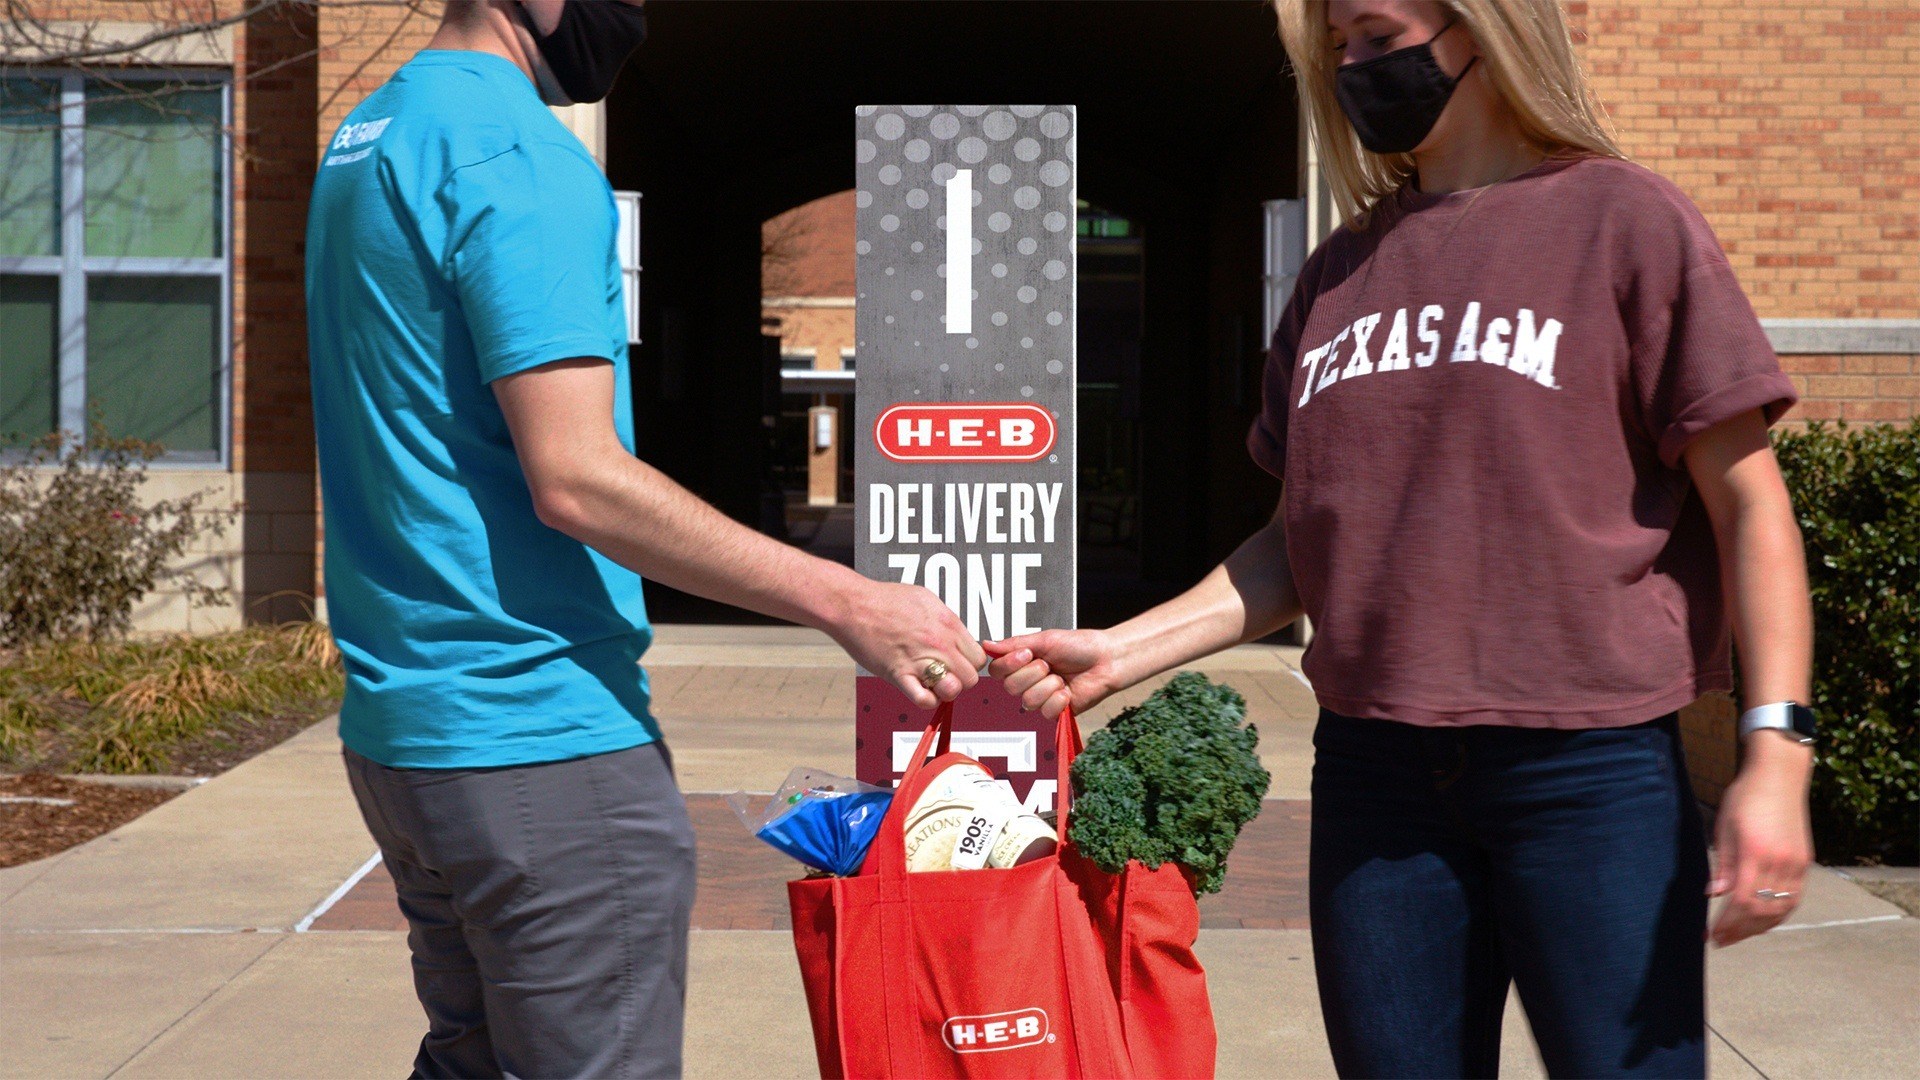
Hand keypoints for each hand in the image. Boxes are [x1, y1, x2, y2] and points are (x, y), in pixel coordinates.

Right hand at [831, 579, 984, 708]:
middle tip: (945, 674)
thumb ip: (945, 620)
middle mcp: (939, 643)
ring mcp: (920, 660)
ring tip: (933, 683)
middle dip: (960, 680)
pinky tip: (919, 690)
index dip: (969, 664)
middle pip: (971, 677)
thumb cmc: (885, 599)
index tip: (957, 663)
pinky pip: (924, 699)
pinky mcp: (899, 674)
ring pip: (954, 690)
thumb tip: (955, 634)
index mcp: (948, 624)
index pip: (978, 657)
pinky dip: (926, 700)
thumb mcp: (926, 599)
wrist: (854, 604)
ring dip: (945, 691)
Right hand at [981, 628, 1124, 718]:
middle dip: (1033, 673)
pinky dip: (1059, 699)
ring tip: (1062, 678)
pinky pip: (1045, 712)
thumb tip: (985, 644)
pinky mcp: (1055, 713)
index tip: (1027, 654)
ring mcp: (1041, 698)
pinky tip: (1068, 691)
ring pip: (1028, 701)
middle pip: (1010, 687)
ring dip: (1048, 686)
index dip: (1008, 665)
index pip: (996, 671)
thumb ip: (1014, 644)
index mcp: (1022, 664)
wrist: (1106, 659)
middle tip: (1050, 665)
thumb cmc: (1078, 646)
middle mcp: (1028, 682)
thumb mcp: (1044, 640)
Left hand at [1708, 732, 1814, 946]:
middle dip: (1739, 931)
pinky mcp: (1804, 862)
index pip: (1742, 901)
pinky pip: (1793, 899)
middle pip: (1762, 911)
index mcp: (1756, 852)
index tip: (1710, 935)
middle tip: (1718, 941)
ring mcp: (1796, 864)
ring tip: (1736, 935)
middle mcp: (1781, 862)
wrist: (1779, 775)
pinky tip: (1761, 920)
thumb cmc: (1745, 797)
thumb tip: (1713, 894)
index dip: (1727, 923)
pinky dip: (1777, 915)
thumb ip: (1723, 864)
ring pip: (1781, 909)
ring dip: (1758, 927)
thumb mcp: (1725, 827)